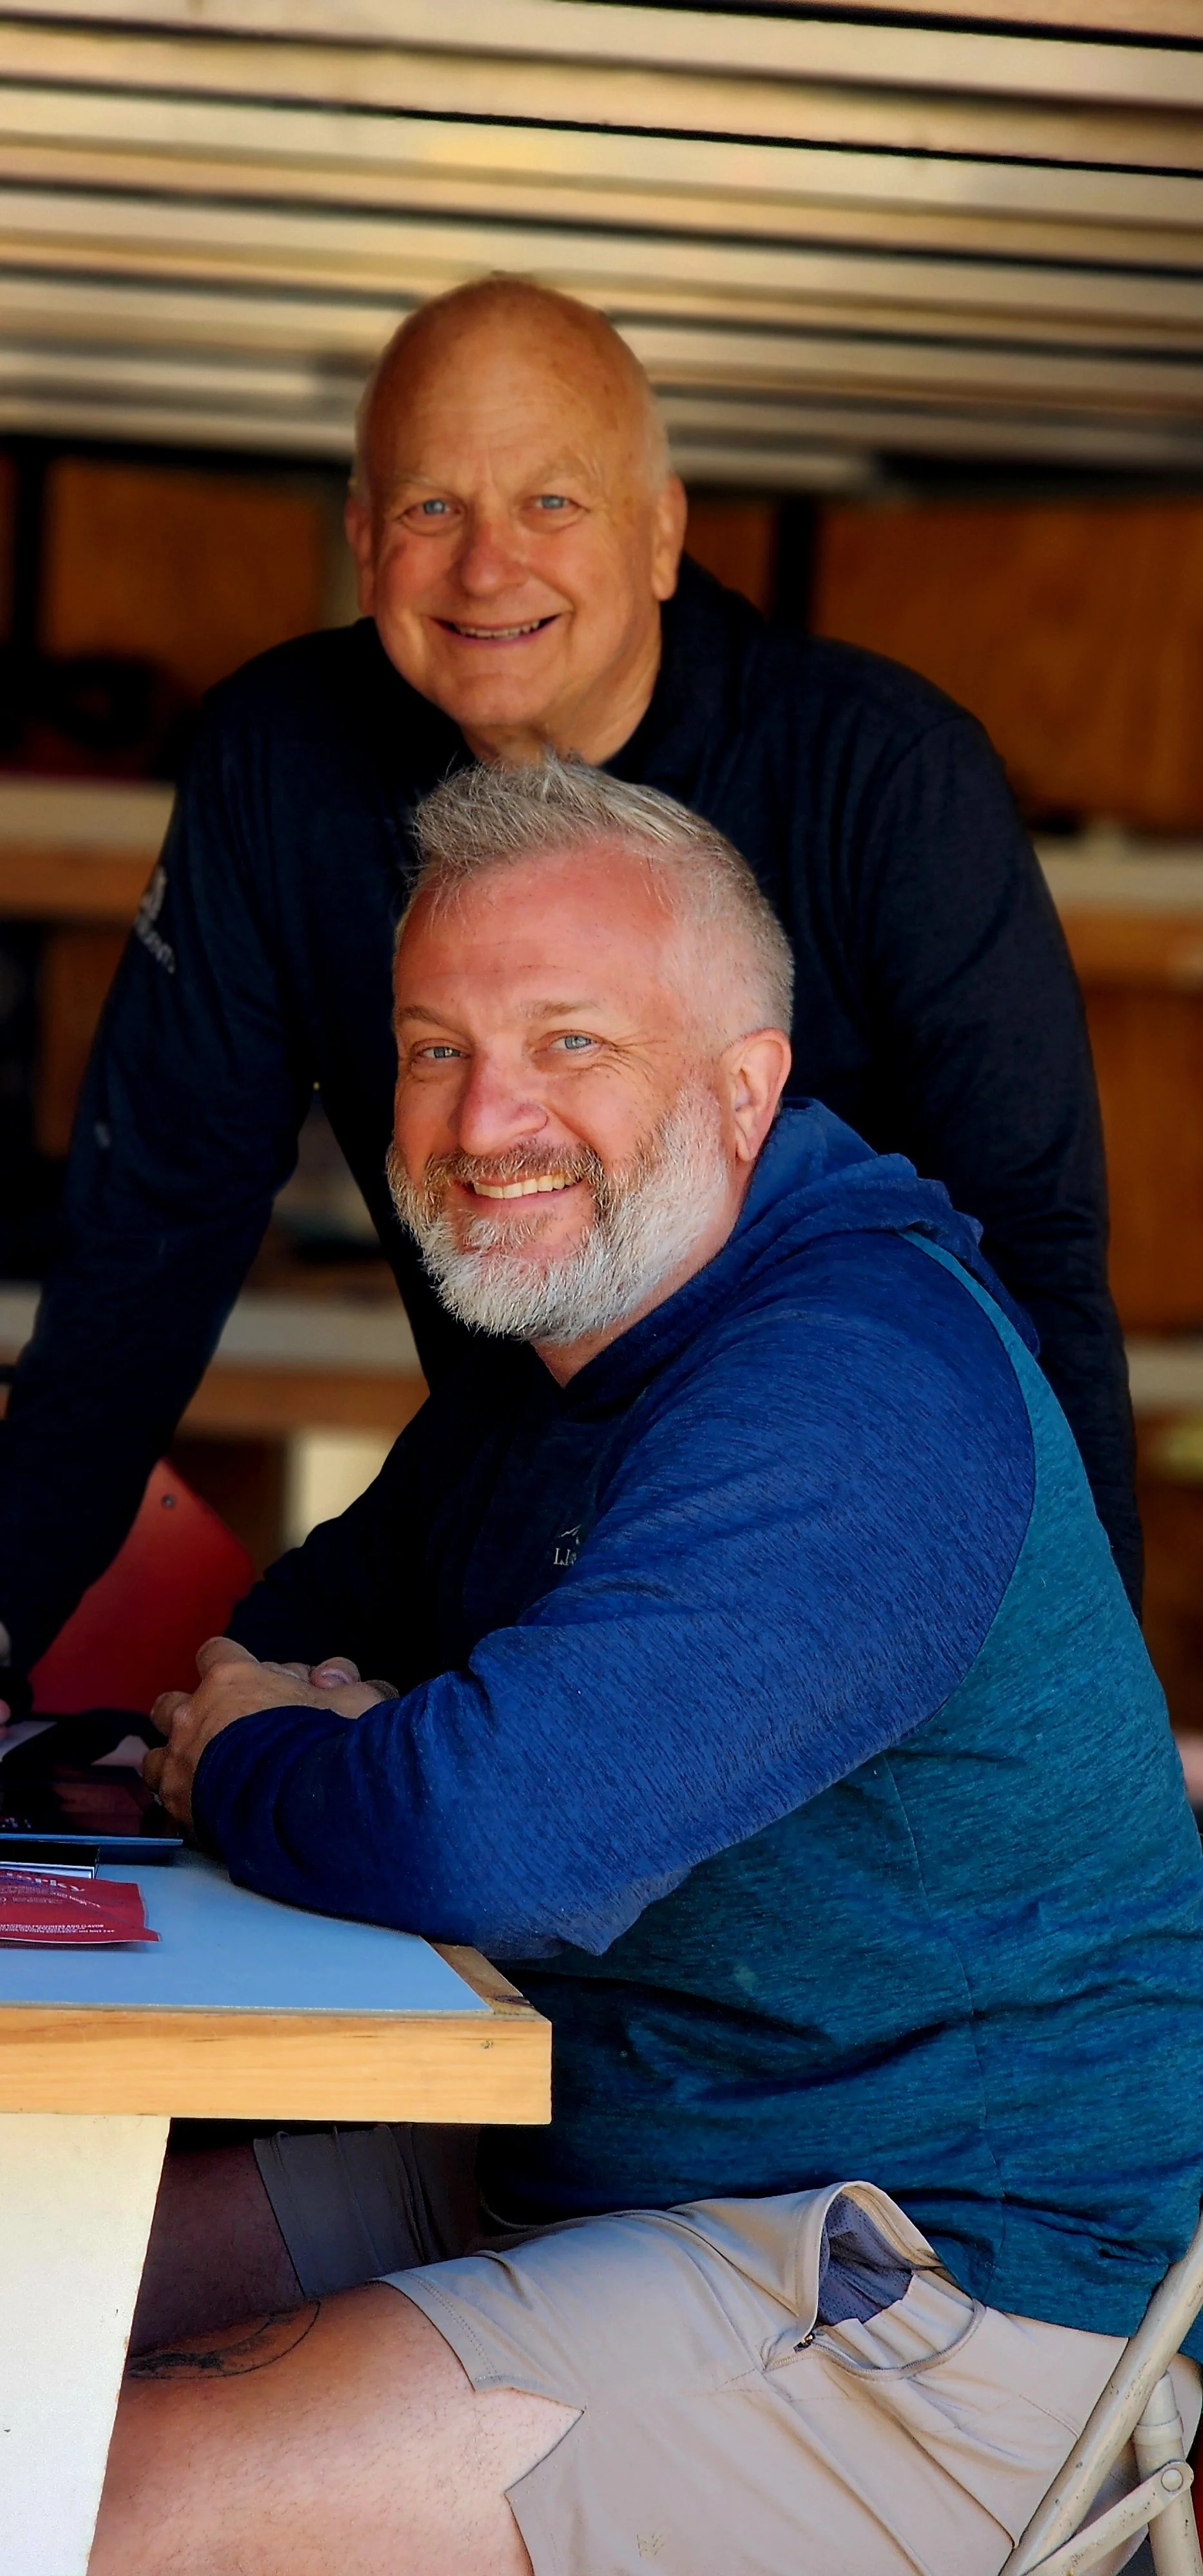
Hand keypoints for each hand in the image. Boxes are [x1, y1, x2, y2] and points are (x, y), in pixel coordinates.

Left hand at [143, 1638, 386, 1829]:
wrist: (304, 1806)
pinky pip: (161, 1796)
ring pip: (155, 1753)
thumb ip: (348, 1686)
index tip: (248, 1681)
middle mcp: (196, 1715)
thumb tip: (338, 1681)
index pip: (215, 1652)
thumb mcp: (355, 1703)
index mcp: (232, 1679)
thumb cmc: (326, 1744)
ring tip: (200, 1773)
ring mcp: (181, 1760)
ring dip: (175, 1758)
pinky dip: (177, 1797)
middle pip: (170, 1702)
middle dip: (191, 1713)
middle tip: (221, 1731)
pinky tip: (198, 1804)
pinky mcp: (177, 1803)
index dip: (230, 1664)